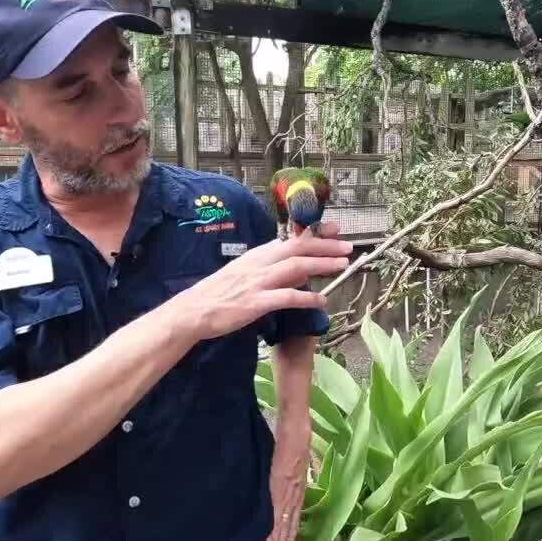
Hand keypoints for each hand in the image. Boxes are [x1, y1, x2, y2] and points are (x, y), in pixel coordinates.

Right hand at [168, 230, 351, 341]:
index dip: (315, 234)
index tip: (335, 230)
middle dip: (325, 247)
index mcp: (258, 255)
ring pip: (296, 267)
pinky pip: (286, 297)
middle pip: (298, 249)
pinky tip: (321, 301)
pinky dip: (306, 297)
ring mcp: (258, 282)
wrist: (194, 310)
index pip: (291, 240)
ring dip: (321, 265)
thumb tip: (302, 272)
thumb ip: (275, 272)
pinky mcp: (255, 302)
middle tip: (347, 247)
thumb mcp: (247, 275)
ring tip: (342, 266)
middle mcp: (260, 263)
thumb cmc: (220, 294)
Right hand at [264, 417, 309, 540]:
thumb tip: (281, 479)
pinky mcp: (280, 483)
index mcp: (298, 484)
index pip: (294, 513)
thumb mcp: (292, 459)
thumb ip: (288, 472)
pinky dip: (273, 526)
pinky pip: (275, 508)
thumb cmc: (291, 437)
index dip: (289, 532)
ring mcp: (288, 488)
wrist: (295, 425)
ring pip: (282, 520)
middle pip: (289, 521)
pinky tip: (268, 539)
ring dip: (277, 539)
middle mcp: (295, 490)